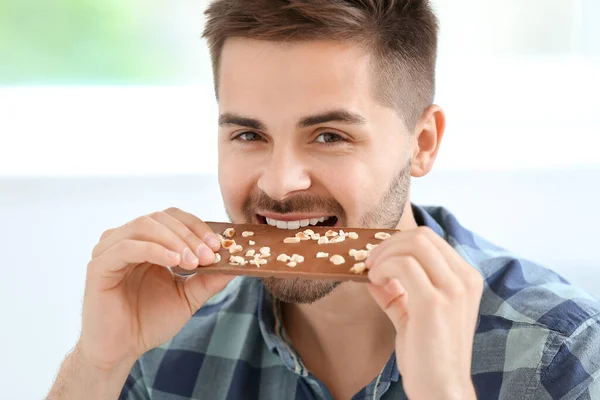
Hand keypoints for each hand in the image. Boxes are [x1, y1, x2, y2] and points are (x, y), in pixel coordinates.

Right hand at [77, 207, 233, 370]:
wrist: (122, 350)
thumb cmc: (150, 321)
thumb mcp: (188, 297)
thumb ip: (209, 279)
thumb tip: (236, 263)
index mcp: (147, 242)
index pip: (173, 218)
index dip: (197, 226)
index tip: (218, 244)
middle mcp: (126, 240)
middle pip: (160, 218)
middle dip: (190, 234)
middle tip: (209, 255)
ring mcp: (110, 250)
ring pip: (144, 226)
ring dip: (174, 240)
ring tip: (193, 262)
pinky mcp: (98, 266)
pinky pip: (127, 247)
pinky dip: (154, 249)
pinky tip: (174, 262)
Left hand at [365, 227, 482, 399]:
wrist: (441, 390)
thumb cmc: (429, 357)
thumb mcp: (414, 316)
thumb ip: (398, 294)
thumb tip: (374, 275)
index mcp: (466, 279)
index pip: (430, 240)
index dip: (399, 242)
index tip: (378, 257)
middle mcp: (465, 279)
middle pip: (422, 236)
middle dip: (389, 243)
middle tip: (370, 261)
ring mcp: (453, 289)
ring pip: (414, 244)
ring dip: (384, 254)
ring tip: (372, 272)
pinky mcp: (435, 302)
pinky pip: (403, 265)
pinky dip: (383, 267)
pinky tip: (376, 281)